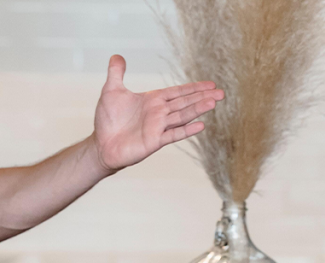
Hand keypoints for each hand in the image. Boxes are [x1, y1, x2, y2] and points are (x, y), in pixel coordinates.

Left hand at [92, 55, 224, 172]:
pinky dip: (187, 130)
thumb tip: (117, 55)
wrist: (102, 145)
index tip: (210, 84)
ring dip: (198, 109)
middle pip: (185, 102)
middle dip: (202, 96)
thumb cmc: (108, 121)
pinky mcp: (155, 141)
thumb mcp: (111, 91)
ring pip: (182, 116)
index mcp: (153, 100)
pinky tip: (201, 125)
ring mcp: (158, 127)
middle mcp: (159, 113)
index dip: (194, 88)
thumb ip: (116, 73)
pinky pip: (173, 134)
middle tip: (221, 92)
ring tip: (214, 102)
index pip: (178, 92)